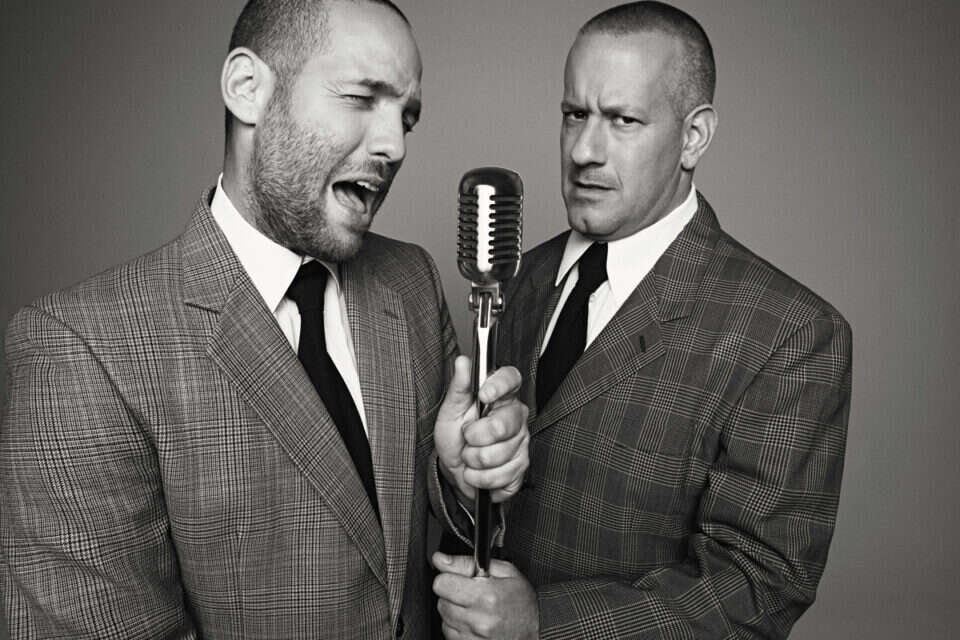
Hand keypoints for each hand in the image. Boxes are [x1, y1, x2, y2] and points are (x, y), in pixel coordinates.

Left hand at [432, 552, 538, 638]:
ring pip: (444, 618)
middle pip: (441, 602)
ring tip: (473, 607)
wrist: (537, 627)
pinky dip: (457, 627)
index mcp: (486, 596)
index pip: (442, 583)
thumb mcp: (504, 571)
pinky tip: (472, 621)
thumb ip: (467, 563)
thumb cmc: (523, 600)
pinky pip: (450, 634)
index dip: (448, 576)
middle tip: (469, 592)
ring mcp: (475, 637)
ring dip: (454, 611)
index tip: (457, 577)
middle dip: (453, 594)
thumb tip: (440, 559)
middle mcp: (479, 619)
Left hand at [434, 355, 528, 501]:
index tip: (484, 395)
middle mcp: (516, 417)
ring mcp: (521, 442)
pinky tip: (479, 471)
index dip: (500, 385)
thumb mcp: (450, 410)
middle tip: (468, 437)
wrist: (455, 470)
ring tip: (471, 456)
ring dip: (474, 460)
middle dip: (475, 437)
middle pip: (502, 425)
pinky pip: (502, 475)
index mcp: (501, 397)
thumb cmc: (455, 436)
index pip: (511, 379)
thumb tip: (463, 361)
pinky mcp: (521, 467)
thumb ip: (458, 386)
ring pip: (499, 454)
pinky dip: (481, 478)